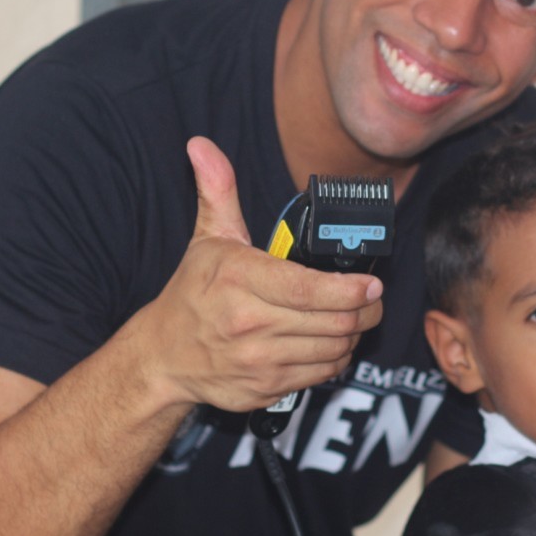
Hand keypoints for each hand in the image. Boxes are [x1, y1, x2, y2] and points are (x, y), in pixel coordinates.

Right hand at [141, 136, 383, 411]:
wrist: (162, 356)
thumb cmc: (192, 294)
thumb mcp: (207, 238)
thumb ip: (218, 191)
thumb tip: (202, 146)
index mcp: (240, 280)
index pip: (310, 290)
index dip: (351, 290)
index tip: (372, 283)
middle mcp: (249, 324)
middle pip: (333, 322)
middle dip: (366, 310)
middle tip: (373, 299)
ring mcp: (258, 361)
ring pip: (332, 350)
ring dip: (354, 334)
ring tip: (355, 318)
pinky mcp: (265, 390)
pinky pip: (319, 375)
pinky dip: (336, 359)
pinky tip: (332, 342)